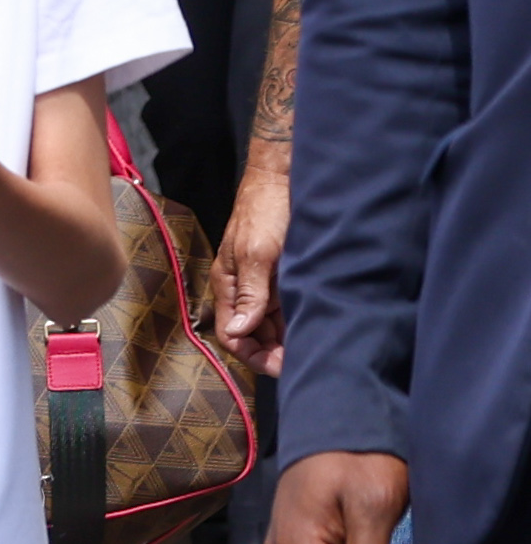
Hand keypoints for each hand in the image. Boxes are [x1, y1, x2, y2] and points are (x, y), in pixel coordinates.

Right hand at [211, 145, 290, 372]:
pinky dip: (297, 322)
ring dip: (286, 340)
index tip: (282, 366)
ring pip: (271, 325)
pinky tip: (315, 328)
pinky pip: (287, 309)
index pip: (231, 336)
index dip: (254, 356)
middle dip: (273, 353)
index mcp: (228, 285)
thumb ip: (250, 293)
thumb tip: (238, 333)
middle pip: (252, 335)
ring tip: (312, 348)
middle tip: (303, 361)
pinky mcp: (283, 276)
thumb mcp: (258, 253)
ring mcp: (264, 283)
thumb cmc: (267, 211)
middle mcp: (244, 289)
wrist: (285, 176)